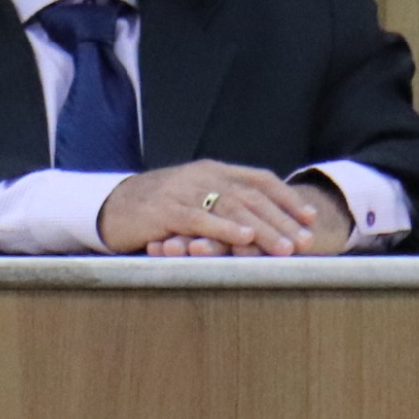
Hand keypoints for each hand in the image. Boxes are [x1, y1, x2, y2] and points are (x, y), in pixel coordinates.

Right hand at [101, 160, 346, 256]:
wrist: (107, 207)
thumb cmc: (154, 210)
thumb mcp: (193, 199)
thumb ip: (222, 204)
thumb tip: (261, 223)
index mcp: (212, 171)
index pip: (259, 180)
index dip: (287, 198)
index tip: (311, 218)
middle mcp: (202, 176)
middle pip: (251, 196)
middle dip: (282, 220)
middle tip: (306, 241)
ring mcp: (183, 191)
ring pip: (232, 207)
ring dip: (262, 228)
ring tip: (284, 247)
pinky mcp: (164, 209)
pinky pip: (200, 218)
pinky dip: (224, 228)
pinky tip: (244, 239)